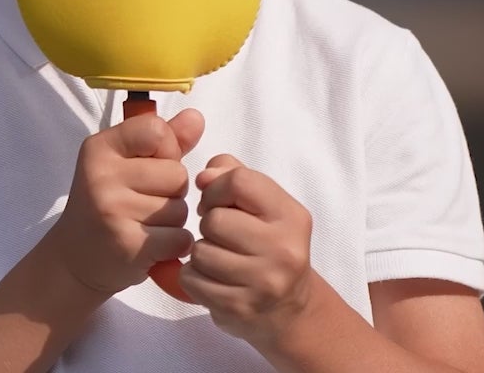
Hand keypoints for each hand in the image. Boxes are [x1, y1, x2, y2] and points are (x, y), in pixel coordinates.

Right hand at [40, 108, 205, 295]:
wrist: (74, 259)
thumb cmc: (107, 204)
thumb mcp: (127, 164)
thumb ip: (165, 140)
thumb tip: (197, 117)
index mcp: (100, 147)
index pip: (157, 131)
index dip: (167, 151)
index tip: (149, 166)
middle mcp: (101, 175)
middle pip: (177, 174)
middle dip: (172, 191)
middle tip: (145, 203)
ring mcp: (112, 209)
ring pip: (180, 208)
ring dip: (173, 221)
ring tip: (145, 225)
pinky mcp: (127, 244)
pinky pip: (179, 238)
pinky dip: (174, 245)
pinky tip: (153, 246)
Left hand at [155, 155, 315, 347]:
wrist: (289, 309)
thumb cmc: (268, 245)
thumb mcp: (264, 204)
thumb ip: (233, 174)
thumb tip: (205, 177)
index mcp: (292, 217)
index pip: (239, 181)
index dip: (217, 188)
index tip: (219, 203)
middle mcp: (284, 250)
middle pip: (214, 220)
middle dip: (209, 225)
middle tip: (223, 237)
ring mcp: (264, 283)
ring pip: (199, 251)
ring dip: (200, 253)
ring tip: (220, 259)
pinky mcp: (239, 308)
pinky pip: (191, 280)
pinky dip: (193, 278)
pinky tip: (214, 280)